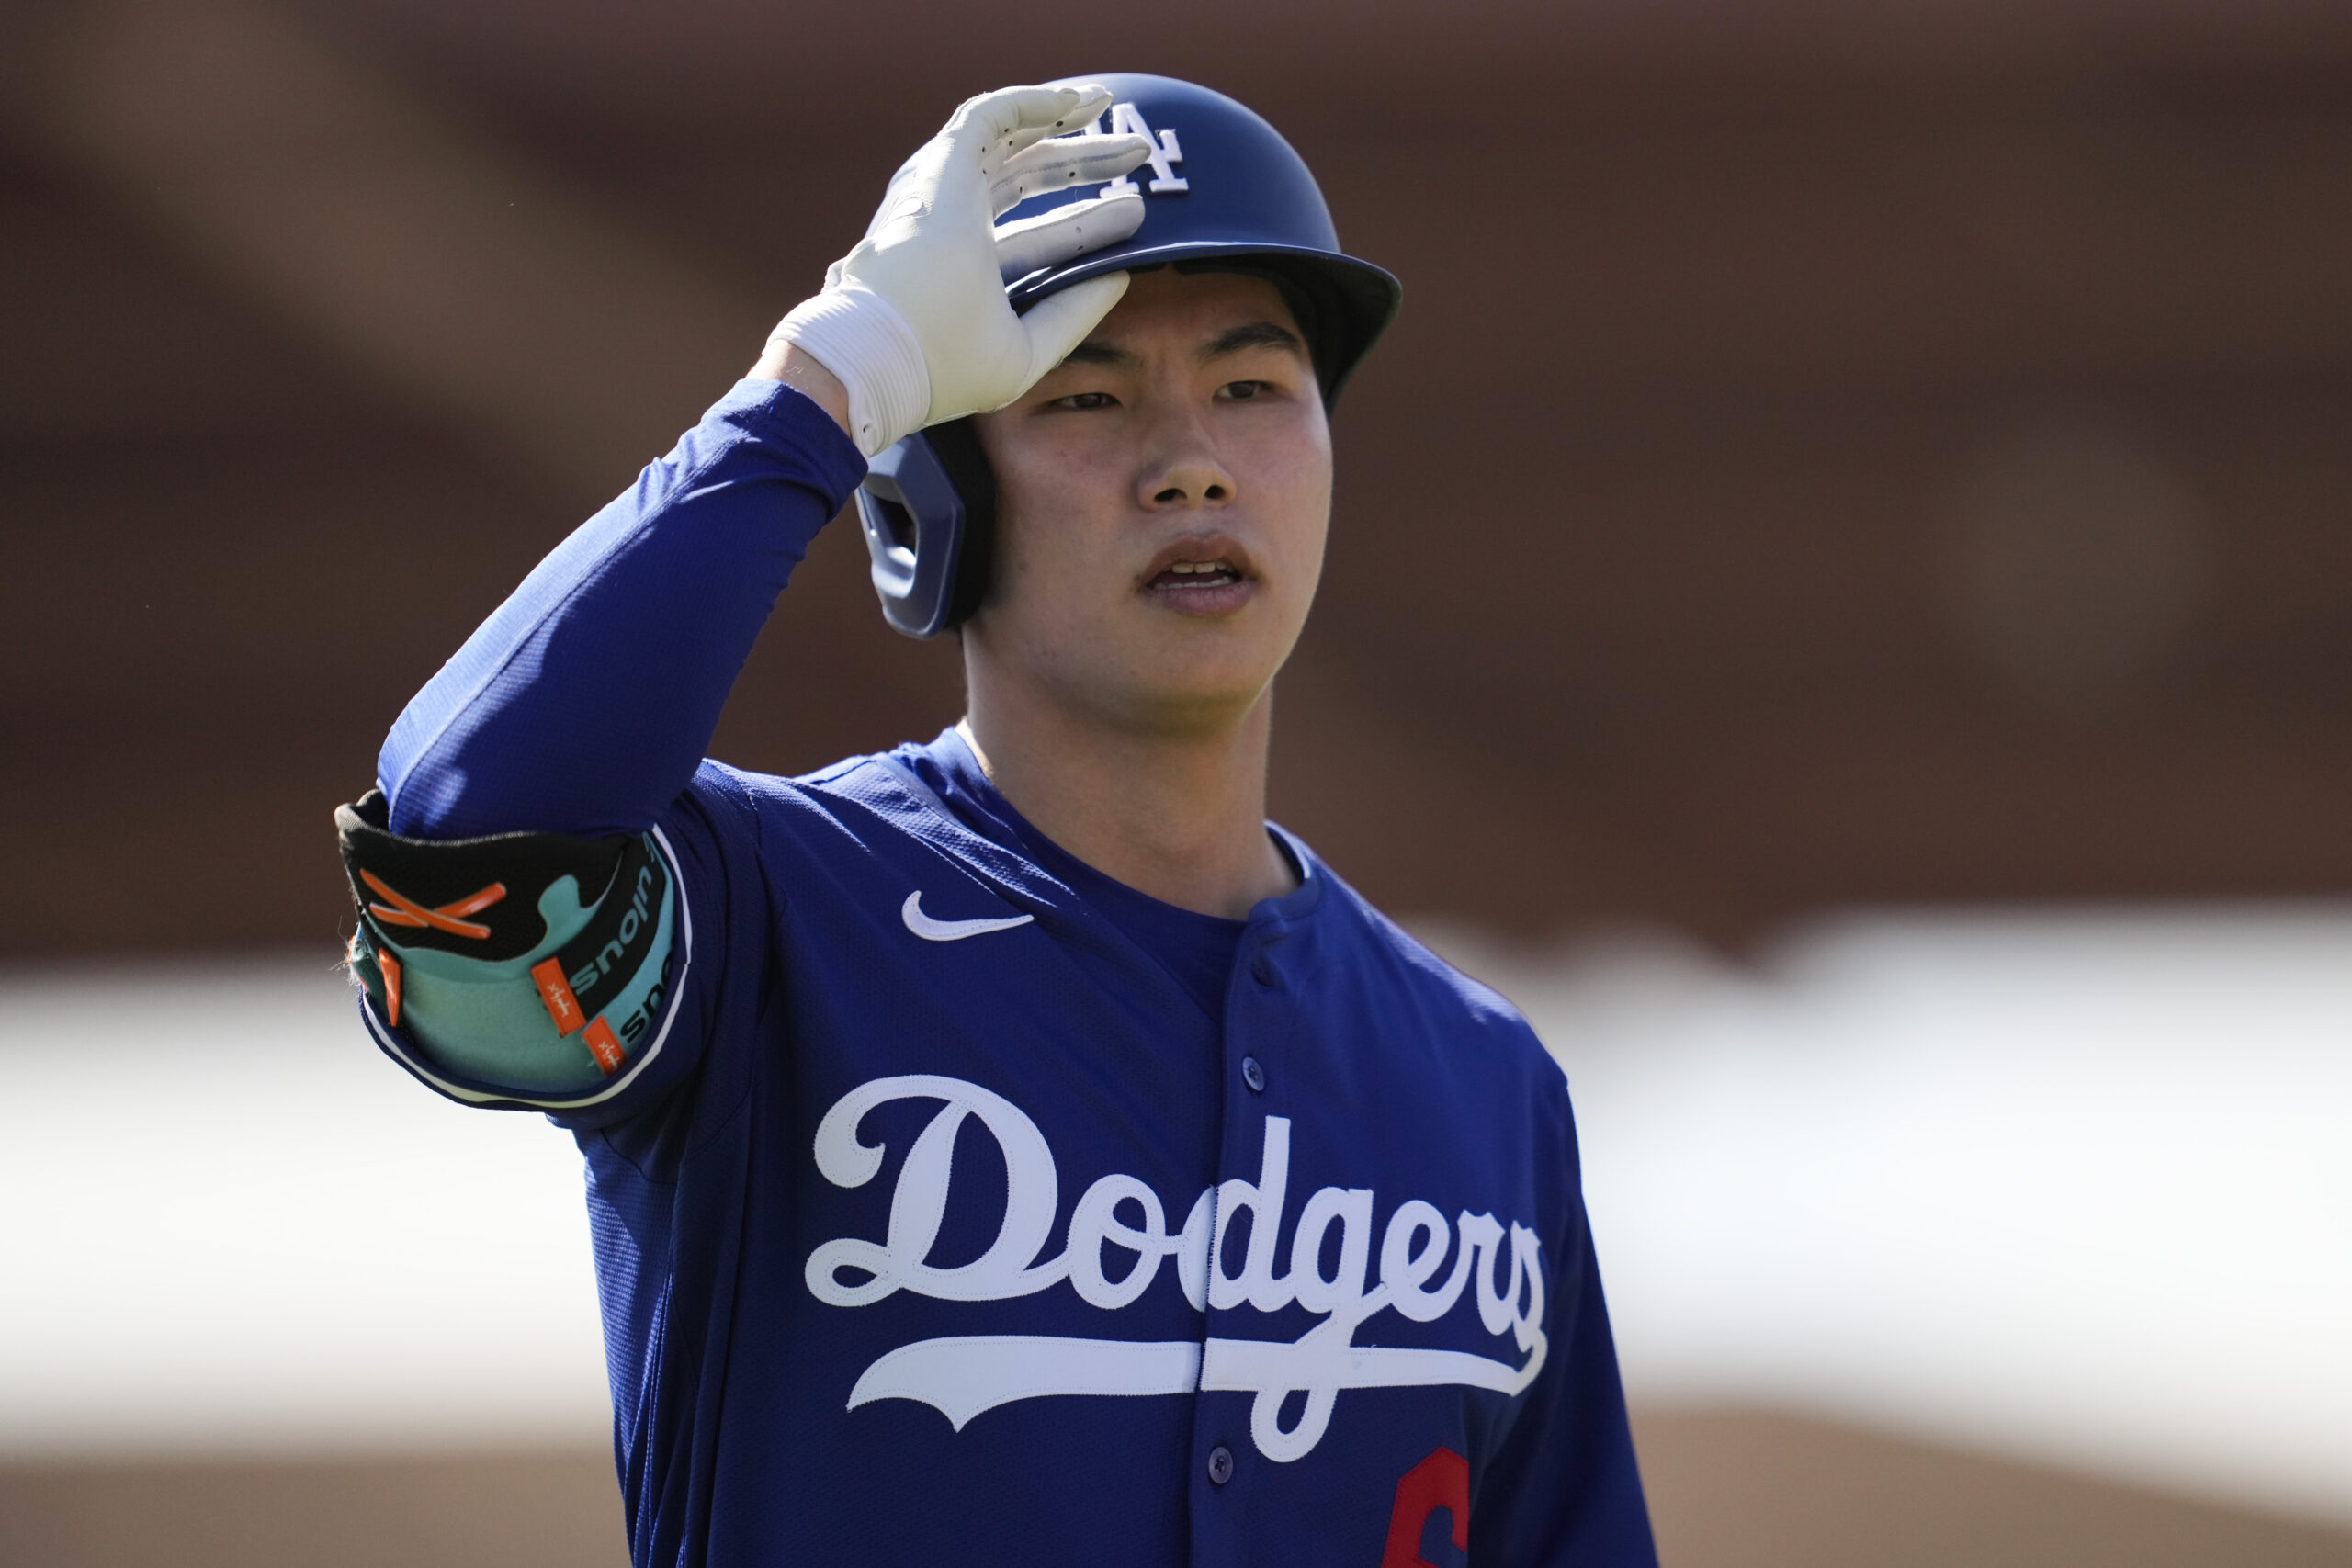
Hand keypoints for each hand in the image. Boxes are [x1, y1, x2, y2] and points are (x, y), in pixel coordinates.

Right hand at [763, 84, 1152, 455]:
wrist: (882, 353)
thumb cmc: (943, 363)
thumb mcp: (1025, 348)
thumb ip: (1071, 314)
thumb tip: (1121, 276)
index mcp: (964, 269)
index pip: (1034, 234)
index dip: (1083, 223)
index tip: (1135, 213)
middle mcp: (950, 222)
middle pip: (1027, 178)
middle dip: (1082, 162)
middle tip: (1139, 153)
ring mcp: (942, 190)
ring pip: (1011, 139)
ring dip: (1061, 119)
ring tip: (1110, 103)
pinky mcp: (942, 163)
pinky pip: (992, 114)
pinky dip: (1033, 102)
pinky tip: (1075, 101)